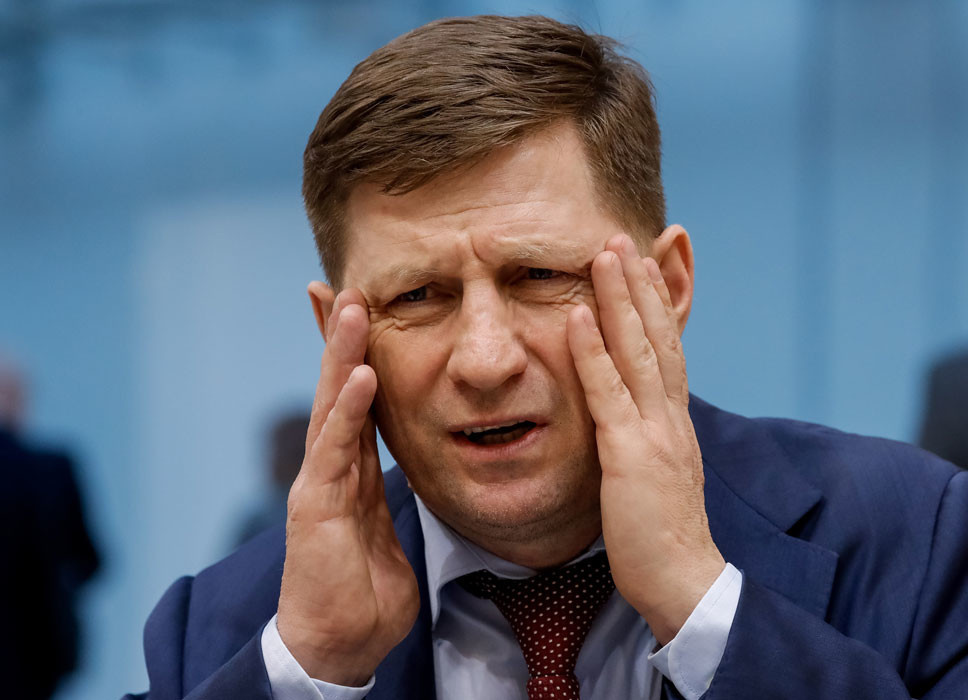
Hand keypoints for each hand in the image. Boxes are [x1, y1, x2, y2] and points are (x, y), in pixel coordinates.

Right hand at [276, 288, 418, 684]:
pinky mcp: (314, 508)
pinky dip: (346, 411)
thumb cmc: (363, 587)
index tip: (358, 306)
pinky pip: (335, 452)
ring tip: (352, 308)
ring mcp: (319, 483)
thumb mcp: (386, 525)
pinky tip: (358, 375)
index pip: (354, 398)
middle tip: (346, 285)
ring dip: (341, 354)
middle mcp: (330, 466)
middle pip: (335, 388)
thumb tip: (410, 464)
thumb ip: (387, 489)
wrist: (338, 643)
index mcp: (351, 468)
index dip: (354, 353)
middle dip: (339, 337)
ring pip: (330, 407)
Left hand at [567, 234, 724, 643]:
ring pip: (638, 351)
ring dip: (620, 299)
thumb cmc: (664, 536)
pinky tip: (579, 315)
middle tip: (623, 237)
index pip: (669, 351)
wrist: (685, 581)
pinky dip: (594, 351)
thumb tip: (627, 421)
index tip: (641, 267)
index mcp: (676, 423)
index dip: (655, 306)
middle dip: (640, 285)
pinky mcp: (630, 454)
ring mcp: (654, 432)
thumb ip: (646, 441)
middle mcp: (672, 417)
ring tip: (604, 253)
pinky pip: (608, 392)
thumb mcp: (658, 476)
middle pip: (659, 337)